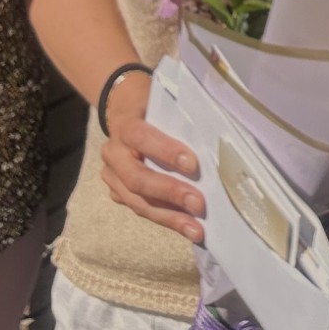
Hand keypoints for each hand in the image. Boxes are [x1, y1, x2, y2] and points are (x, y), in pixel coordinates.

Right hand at [100, 71, 205, 242]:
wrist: (123, 109)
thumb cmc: (151, 105)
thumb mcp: (162, 100)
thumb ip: (180, 116)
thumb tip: (215, 132)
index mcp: (125, 125)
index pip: (142, 137)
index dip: (166, 151)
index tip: (193, 164)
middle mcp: (113, 153)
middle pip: (138, 178)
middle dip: (170, 193)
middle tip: (198, 204)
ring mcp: (113, 176)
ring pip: (138, 201)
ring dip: (169, 217)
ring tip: (195, 230)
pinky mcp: (118, 192)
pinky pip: (142, 209)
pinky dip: (166, 219)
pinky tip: (187, 228)